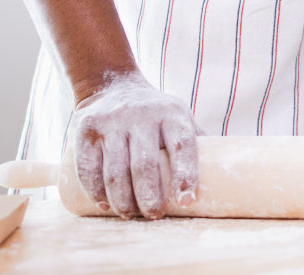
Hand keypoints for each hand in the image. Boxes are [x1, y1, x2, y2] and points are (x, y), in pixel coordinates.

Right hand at [70, 71, 200, 219]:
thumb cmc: (155, 113)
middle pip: (145, 165)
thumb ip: (194, 141)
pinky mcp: (85, 129)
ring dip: (123, 200)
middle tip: (154, 216)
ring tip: (130, 214)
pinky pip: (88, 168)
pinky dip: (96, 191)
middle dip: (149, 197)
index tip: (187, 201)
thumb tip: (217, 177)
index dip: (185, 175)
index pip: (182, 145)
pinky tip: (105, 204)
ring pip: (115, 171)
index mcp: (171, 113)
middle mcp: (141, 115)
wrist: (112, 86)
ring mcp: (111, 121)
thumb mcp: (178, 116)